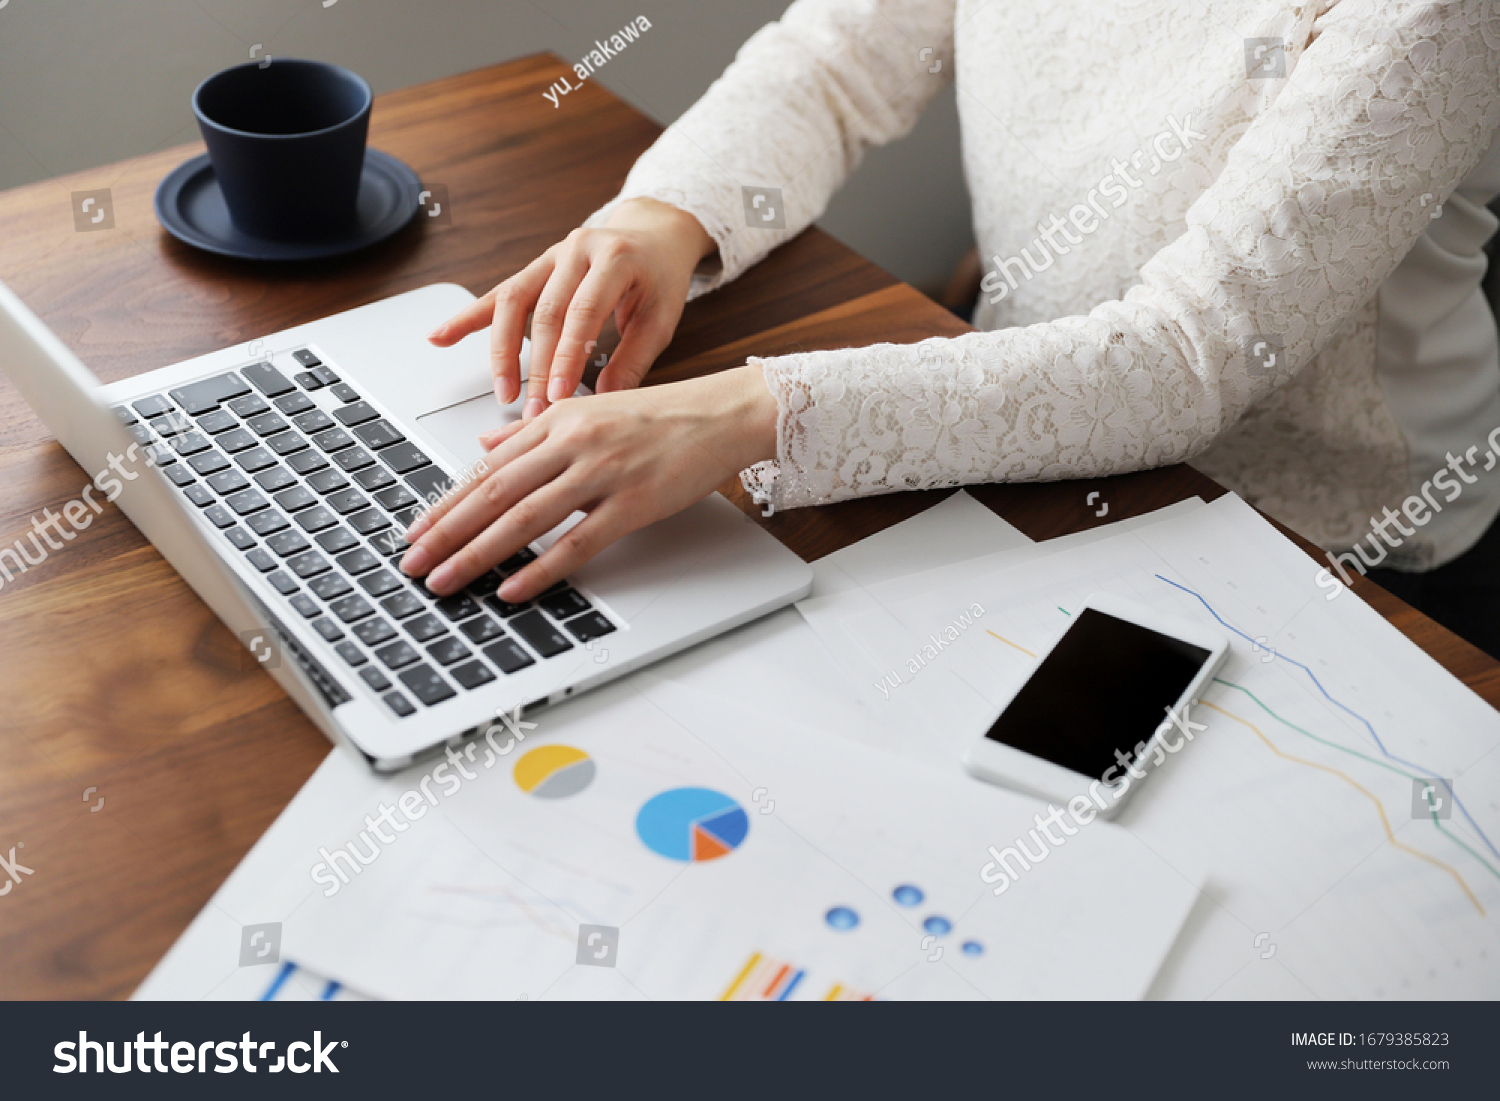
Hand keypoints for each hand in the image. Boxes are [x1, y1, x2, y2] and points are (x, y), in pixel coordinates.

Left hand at [398, 365, 778, 600]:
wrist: (722, 413)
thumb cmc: (662, 415)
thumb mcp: (589, 410)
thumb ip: (534, 430)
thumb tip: (486, 446)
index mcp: (557, 419)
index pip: (488, 468)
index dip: (446, 502)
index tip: (416, 531)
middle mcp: (574, 442)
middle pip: (494, 493)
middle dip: (446, 532)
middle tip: (412, 563)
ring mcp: (603, 472)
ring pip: (524, 517)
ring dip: (478, 553)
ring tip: (446, 580)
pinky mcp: (633, 503)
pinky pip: (577, 541)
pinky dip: (541, 568)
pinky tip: (513, 588)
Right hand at [426, 198, 714, 420]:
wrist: (654, 234)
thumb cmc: (659, 279)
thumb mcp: (661, 318)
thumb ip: (634, 358)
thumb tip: (603, 402)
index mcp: (614, 258)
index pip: (583, 312)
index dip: (567, 356)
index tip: (559, 396)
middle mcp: (577, 249)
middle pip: (546, 312)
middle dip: (537, 367)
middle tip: (534, 410)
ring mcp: (551, 256)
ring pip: (513, 301)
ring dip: (502, 352)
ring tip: (502, 392)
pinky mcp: (535, 268)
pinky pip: (498, 294)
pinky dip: (468, 318)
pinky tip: (440, 338)